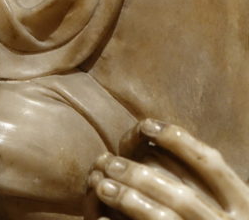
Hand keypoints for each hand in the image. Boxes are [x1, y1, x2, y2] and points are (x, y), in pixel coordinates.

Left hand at [88, 119, 248, 219]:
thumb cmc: (203, 216)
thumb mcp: (217, 199)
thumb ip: (196, 176)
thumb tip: (149, 135)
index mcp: (243, 204)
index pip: (211, 163)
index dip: (177, 140)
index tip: (145, 124)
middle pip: (180, 195)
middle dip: (139, 175)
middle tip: (109, 162)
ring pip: (164, 219)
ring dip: (128, 200)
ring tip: (101, 185)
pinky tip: (101, 218)